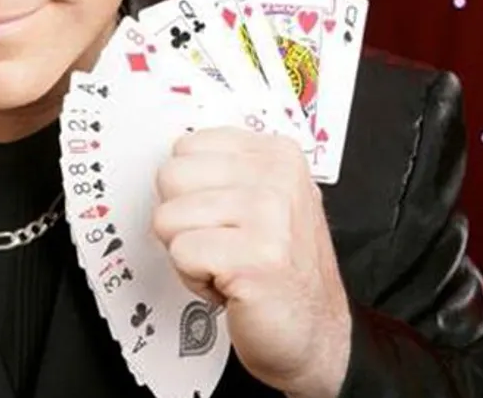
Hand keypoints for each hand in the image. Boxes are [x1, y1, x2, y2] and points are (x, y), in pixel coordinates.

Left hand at [153, 127, 351, 397]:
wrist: (314, 337)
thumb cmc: (277, 270)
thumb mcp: (260, 200)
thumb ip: (222, 170)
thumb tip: (173, 157)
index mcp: (276, 155)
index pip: (186, 146)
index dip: (189, 190)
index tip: (221, 216)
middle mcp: (278, 177)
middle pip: (170, 176)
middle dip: (182, 219)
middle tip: (221, 244)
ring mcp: (270, 215)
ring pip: (168, 217)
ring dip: (189, 253)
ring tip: (227, 265)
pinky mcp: (256, 257)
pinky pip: (181, 253)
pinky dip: (194, 278)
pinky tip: (230, 285)